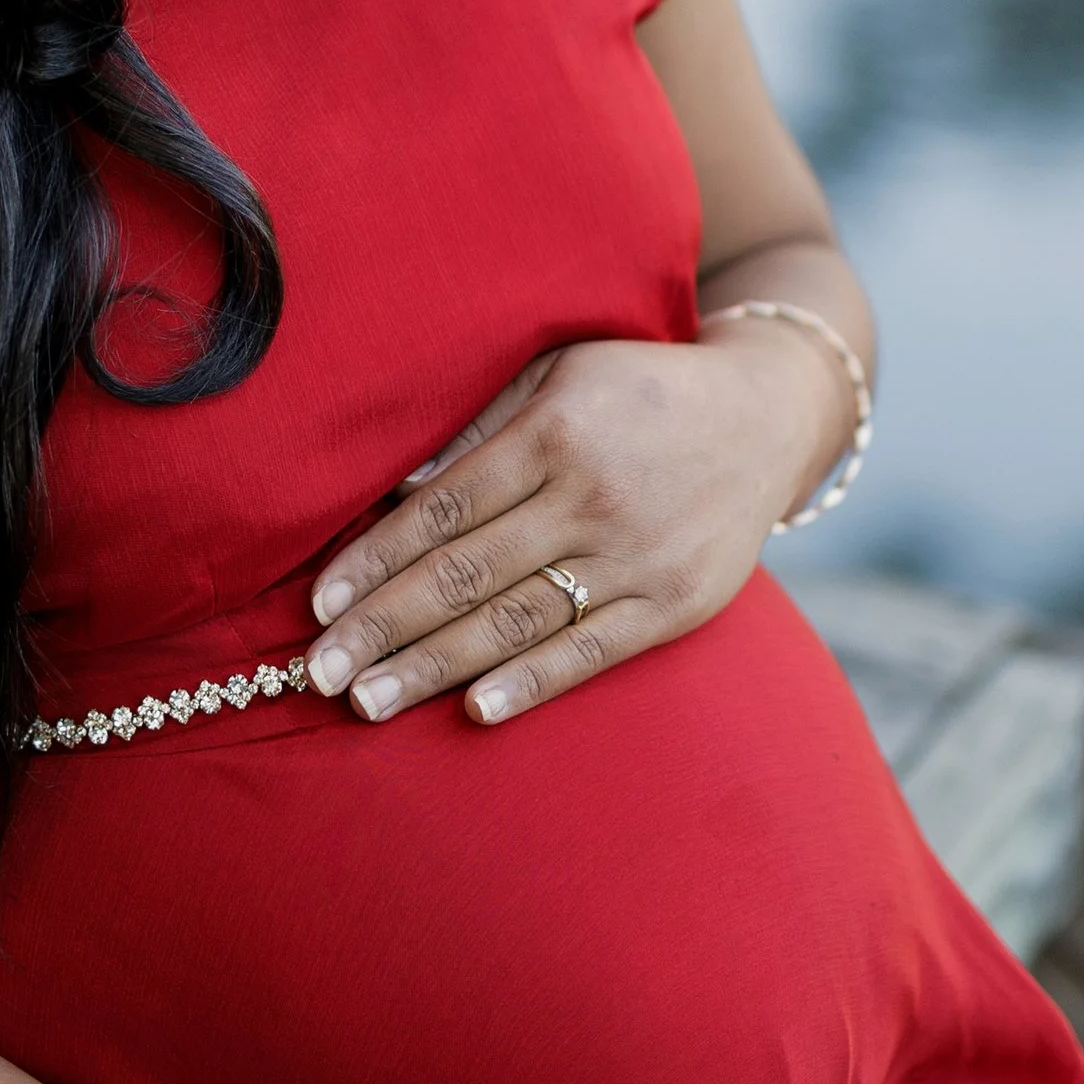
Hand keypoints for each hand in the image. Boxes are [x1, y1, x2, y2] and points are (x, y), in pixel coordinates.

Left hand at [305, 324, 850, 728]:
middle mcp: (593, 498)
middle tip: (318, 673)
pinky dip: (533, 682)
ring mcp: (639, 557)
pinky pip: (594, 651)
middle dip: (384, 627)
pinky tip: (476, 710)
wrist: (766, 416)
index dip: (375, 560)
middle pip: (467, 574)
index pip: (443, 510)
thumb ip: (480, 428)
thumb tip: (393, 487)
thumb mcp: (557, 372)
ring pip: (518, 621)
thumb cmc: (635, 390)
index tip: (318, 605)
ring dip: (436, 666)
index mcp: (554, 434)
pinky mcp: (676, 604)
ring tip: (368, 701)